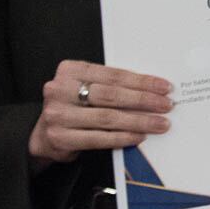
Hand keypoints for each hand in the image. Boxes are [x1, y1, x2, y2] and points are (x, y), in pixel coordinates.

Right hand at [27, 59, 171, 164]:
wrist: (43, 134)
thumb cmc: (73, 106)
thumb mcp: (86, 87)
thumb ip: (110, 85)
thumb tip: (152, 89)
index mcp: (70, 70)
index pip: (112, 75)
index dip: (141, 81)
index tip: (164, 87)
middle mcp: (60, 90)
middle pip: (111, 95)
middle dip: (143, 100)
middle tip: (166, 105)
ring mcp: (58, 114)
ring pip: (107, 118)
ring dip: (138, 121)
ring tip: (159, 123)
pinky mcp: (60, 137)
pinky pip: (99, 138)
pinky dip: (122, 137)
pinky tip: (139, 136)